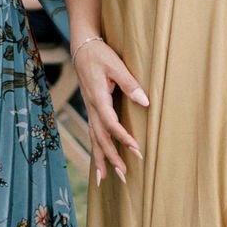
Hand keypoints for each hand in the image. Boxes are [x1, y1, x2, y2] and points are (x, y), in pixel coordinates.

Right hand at [72, 31, 147, 185]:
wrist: (82, 46)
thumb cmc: (99, 54)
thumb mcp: (115, 64)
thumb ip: (130, 83)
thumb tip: (145, 102)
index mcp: (98, 97)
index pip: (110, 123)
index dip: (123, 137)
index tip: (137, 149)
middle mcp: (91, 106)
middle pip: (100, 137)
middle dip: (111, 157)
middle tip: (124, 175)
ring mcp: (89, 109)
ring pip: (94, 138)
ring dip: (101, 159)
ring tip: (106, 179)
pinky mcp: (91, 109)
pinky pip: (93, 133)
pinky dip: (96, 149)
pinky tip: (100, 162)